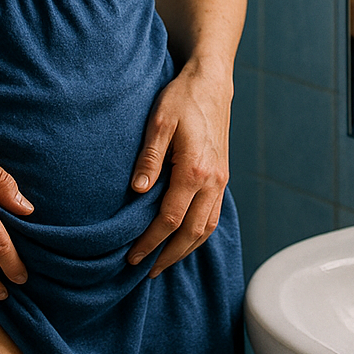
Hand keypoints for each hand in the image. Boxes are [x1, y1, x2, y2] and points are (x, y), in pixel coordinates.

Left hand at [127, 66, 231, 276]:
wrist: (212, 83)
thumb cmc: (182, 98)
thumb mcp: (159, 122)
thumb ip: (149, 158)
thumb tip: (137, 191)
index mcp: (195, 170)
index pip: (170, 219)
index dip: (150, 241)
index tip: (131, 255)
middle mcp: (213, 180)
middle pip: (191, 232)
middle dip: (168, 255)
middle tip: (145, 270)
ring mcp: (221, 180)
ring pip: (207, 228)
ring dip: (186, 249)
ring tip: (163, 262)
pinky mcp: (222, 176)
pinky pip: (214, 215)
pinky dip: (199, 234)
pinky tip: (184, 239)